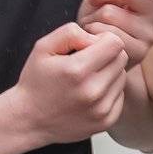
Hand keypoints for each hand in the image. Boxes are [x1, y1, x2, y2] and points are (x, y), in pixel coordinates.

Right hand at [13, 23, 130, 144]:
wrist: (29, 120)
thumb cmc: (35, 82)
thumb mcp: (42, 48)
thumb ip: (70, 33)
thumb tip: (96, 37)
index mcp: (76, 70)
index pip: (115, 43)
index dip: (102, 39)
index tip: (88, 45)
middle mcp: (93, 91)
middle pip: (121, 58)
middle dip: (106, 54)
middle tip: (86, 60)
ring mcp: (101, 108)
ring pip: (122, 76)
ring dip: (108, 73)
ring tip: (86, 78)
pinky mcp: (107, 120)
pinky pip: (120, 95)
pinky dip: (108, 91)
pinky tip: (89, 93)